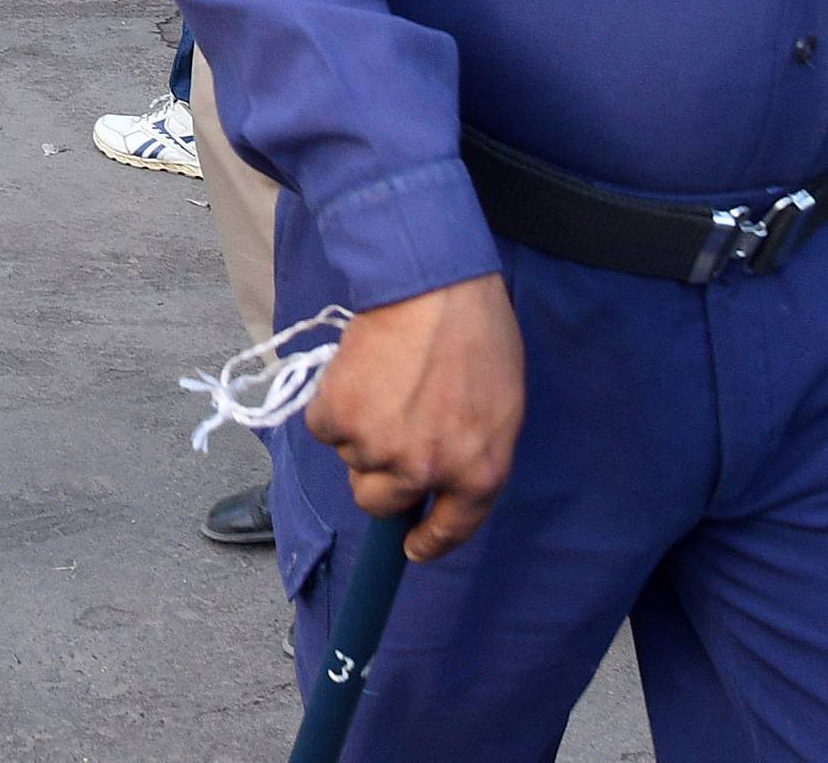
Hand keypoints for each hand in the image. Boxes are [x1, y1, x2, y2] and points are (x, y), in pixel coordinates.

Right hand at [305, 274, 524, 562]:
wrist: (430, 282)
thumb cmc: (477, 328)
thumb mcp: (503, 403)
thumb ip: (475, 451)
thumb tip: (447, 477)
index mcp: (479, 474)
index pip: (450, 530)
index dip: (427, 541)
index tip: (411, 545)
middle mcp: (426, 473)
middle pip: (380, 501)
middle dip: (378, 474)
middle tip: (388, 427)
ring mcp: (378, 450)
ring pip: (350, 457)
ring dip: (359, 428)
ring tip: (384, 376)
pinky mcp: (337, 419)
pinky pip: (324, 425)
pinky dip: (332, 402)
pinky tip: (358, 368)